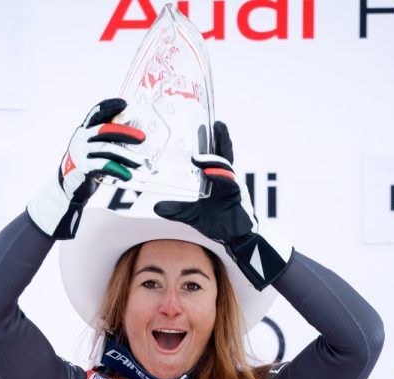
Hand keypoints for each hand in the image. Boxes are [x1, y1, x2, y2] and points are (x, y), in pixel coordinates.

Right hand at [28, 99, 144, 238]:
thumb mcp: (96, 147)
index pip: (96, 113)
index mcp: (85, 130)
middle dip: (125, 132)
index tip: (125, 104)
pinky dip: (118, 170)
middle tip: (142, 138)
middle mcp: (81, 138)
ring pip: (107, 149)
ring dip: (126, 155)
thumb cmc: (87, 163)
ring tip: (139, 162)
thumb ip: (108, 136)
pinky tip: (128, 175)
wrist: (69, 186)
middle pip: (104, 130)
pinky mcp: (83, 167)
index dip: (110, 107)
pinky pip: (104, 165)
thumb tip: (128, 121)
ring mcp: (80, 152)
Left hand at [154, 121, 292, 289]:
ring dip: (212, 160)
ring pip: (225, 167)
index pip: (216, 156)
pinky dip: (219, 177)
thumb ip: (176, 209)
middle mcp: (228, 179)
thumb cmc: (219, 223)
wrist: (236, 240)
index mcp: (218, 179)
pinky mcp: (238, 196)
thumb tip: (156, 207)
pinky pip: (229, 183)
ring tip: (197, 158)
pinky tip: (210, 173)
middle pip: (225, 154)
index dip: (213, 141)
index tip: (206, 126)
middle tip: (217, 124)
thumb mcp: (193, 215)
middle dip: (222, 139)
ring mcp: (234, 187)